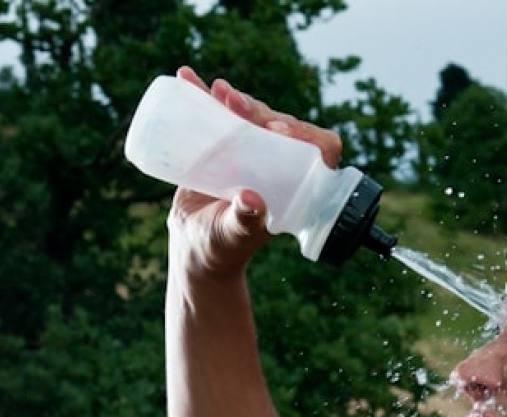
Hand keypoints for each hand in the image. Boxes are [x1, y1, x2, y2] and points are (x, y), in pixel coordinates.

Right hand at [167, 66, 343, 279]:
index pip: (318, 150)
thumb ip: (244, 222)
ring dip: (236, 99)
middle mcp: (277, 164)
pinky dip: (204, 95)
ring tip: (216, 90)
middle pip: (281, 125)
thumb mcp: (232, 236)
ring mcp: (251, 151)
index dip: (305, 134)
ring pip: (252, 115)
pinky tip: (189, 78)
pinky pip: (219, 114)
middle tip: (235, 104)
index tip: (277, 129)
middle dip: (261, 110)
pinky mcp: (224, 144)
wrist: (195, 246)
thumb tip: (251, 201)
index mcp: (295, 185)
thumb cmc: (221, 248)